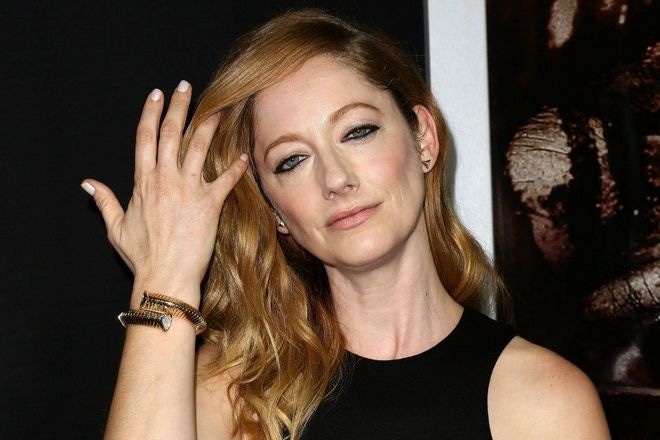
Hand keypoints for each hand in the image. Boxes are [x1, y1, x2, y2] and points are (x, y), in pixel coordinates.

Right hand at [81, 81, 247, 302]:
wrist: (165, 276)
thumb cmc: (142, 255)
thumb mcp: (116, 226)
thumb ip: (104, 200)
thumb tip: (86, 182)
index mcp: (143, 182)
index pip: (145, 138)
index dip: (151, 113)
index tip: (156, 95)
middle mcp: (165, 179)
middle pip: (171, 134)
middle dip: (179, 107)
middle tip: (186, 87)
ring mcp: (188, 190)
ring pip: (199, 148)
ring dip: (209, 126)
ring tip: (219, 109)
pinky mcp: (210, 204)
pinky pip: (226, 180)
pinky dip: (236, 167)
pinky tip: (244, 155)